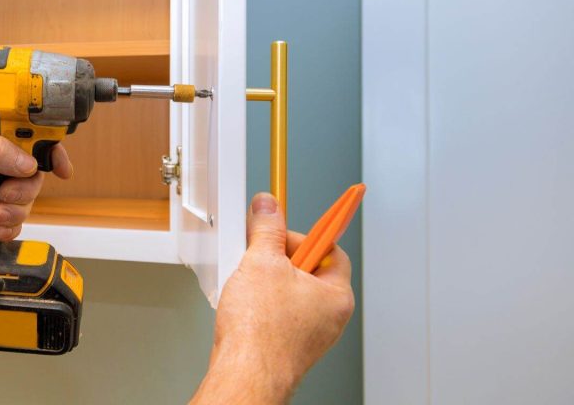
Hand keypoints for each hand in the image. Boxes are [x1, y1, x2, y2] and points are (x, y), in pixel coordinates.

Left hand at [0, 127, 72, 239]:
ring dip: (15, 210)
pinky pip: (15, 218)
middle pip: (34, 172)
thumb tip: (28, 164)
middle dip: (25, 189)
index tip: (61, 168)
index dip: (50, 149)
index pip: (31, 134)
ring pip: (27, 199)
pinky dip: (9, 225)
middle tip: (5, 195)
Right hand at [191, 193, 354, 404]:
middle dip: (278, 258)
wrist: (245, 373)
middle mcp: (328, 316)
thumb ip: (267, 228)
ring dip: (267, 281)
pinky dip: (261, 303)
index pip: (329, 248)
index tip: (283, 226)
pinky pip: (278, 312)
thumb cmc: (261, 334)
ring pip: (290, 291)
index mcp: (336, 295)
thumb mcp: (261, 262)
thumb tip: (269, 207)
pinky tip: (244, 305)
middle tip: (259, 255)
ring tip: (248, 283)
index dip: (302, 234)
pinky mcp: (288, 344)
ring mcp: (309, 333)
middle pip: (307, 268)